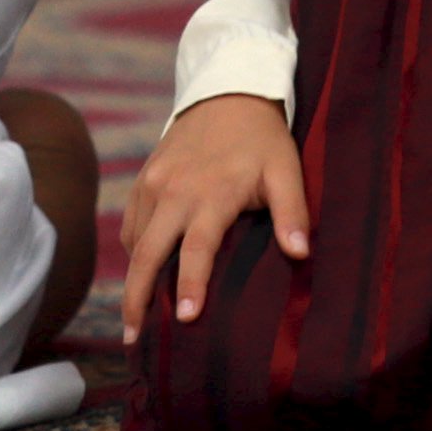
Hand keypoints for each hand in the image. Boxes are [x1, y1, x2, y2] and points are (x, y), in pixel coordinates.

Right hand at [119, 92, 305, 339]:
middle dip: (137, 298)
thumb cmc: (262, 139)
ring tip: (133, 320)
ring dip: (131, 281)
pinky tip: (138, 276)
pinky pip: (131, 224)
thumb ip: (292, 211)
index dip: (190, 284)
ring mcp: (153, 184)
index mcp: (212, 194)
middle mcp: (175, 191)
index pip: (196, 248)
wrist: (227, 92)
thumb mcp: (286, 169)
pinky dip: (133, 252)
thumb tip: (301, 253)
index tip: (183, 319)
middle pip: (147, 253)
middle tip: (133, 339)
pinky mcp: (144, 179)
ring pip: (135, 242)